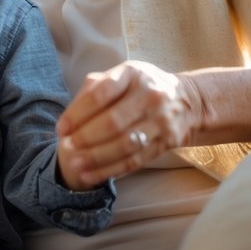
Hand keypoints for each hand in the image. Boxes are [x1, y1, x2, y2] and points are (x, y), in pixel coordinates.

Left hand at [56, 61, 203, 185]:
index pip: (100, 94)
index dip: (77, 113)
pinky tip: (92, 175)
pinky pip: (135, 160)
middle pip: (112, 122)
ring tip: (76, 164)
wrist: (189, 101)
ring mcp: (161, 120)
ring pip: (124, 145)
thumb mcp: (122, 76)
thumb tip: (70, 117)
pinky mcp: (166, 142)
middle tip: (67, 147)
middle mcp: (150, 95)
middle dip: (86, 138)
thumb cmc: (142, 87)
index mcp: (132, 74)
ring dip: (96, 157)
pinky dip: (111, 170)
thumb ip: (94, 89)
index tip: (62, 128)